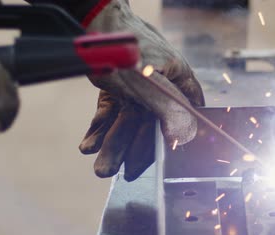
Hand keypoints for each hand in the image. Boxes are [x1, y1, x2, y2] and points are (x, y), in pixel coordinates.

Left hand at [78, 0, 204, 180]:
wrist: (93, 22)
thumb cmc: (127, 47)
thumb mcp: (149, 83)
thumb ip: (168, 112)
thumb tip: (185, 139)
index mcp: (179, 81)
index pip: (184, 118)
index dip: (176, 142)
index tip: (166, 164)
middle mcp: (161, 86)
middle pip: (151, 125)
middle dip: (132, 150)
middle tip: (118, 172)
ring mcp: (139, 88)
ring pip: (128, 123)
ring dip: (112, 145)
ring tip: (100, 166)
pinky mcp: (118, 88)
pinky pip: (111, 114)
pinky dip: (100, 130)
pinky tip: (89, 145)